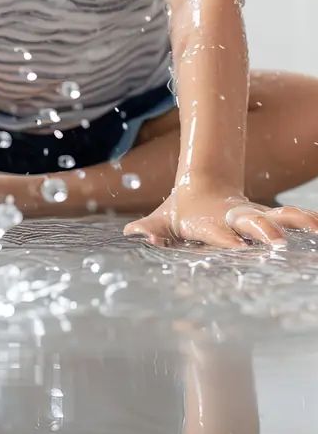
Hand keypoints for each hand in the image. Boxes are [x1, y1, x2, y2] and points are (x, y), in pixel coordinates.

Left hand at [124, 186, 317, 249]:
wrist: (202, 185)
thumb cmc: (180, 213)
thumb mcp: (162, 220)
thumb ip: (151, 229)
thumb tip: (134, 234)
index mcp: (209, 220)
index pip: (217, 231)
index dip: (226, 239)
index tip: (237, 248)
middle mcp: (235, 216)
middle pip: (251, 221)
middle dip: (263, 230)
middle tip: (277, 242)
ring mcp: (256, 216)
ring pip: (280, 214)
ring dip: (297, 220)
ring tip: (315, 228)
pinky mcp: (271, 218)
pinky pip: (294, 218)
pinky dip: (311, 222)